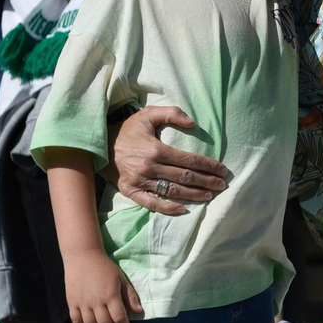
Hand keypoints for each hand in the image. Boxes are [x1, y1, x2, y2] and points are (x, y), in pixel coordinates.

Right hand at [66, 247, 141, 322]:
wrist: (82, 256)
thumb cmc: (104, 267)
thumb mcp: (121, 278)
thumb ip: (130, 296)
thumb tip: (139, 311)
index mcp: (110, 295)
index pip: (119, 318)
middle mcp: (96, 301)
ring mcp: (82, 303)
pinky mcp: (72, 303)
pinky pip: (77, 322)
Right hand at [106, 105, 228, 213]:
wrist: (101, 143)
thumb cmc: (128, 129)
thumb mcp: (148, 114)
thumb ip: (171, 113)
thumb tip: (192, 123)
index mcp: (156, 149)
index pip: (189, 160)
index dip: (208, 166)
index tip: (222, 170)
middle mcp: (150, 167)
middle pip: (185, 177)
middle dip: (206, 181)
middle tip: (222, 185)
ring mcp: (139, 181)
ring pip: (172, 191)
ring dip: (193, 195)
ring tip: (209, 196)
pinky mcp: (130, 191)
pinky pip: (151, 203)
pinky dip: (168, 208)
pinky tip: (183, 209)